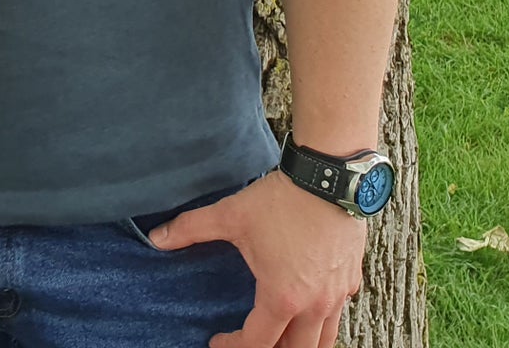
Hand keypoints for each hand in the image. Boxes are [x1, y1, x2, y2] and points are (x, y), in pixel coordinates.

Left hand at [147, 171, 365, 347]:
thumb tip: (156, 238)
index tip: (218, 340)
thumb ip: (190, 229)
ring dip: (302, 343)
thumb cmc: (282, 201)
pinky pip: (340, 312)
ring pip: (325, 340)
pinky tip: (312, 304)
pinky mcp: (352, 278)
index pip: (257, 343)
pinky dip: (324, 319)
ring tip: (282, 335)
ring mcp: (338, 294)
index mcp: (282, 298)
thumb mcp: (230, 215)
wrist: (328, 178)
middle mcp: (315, 305)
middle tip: (251, 339)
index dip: (233, 347)